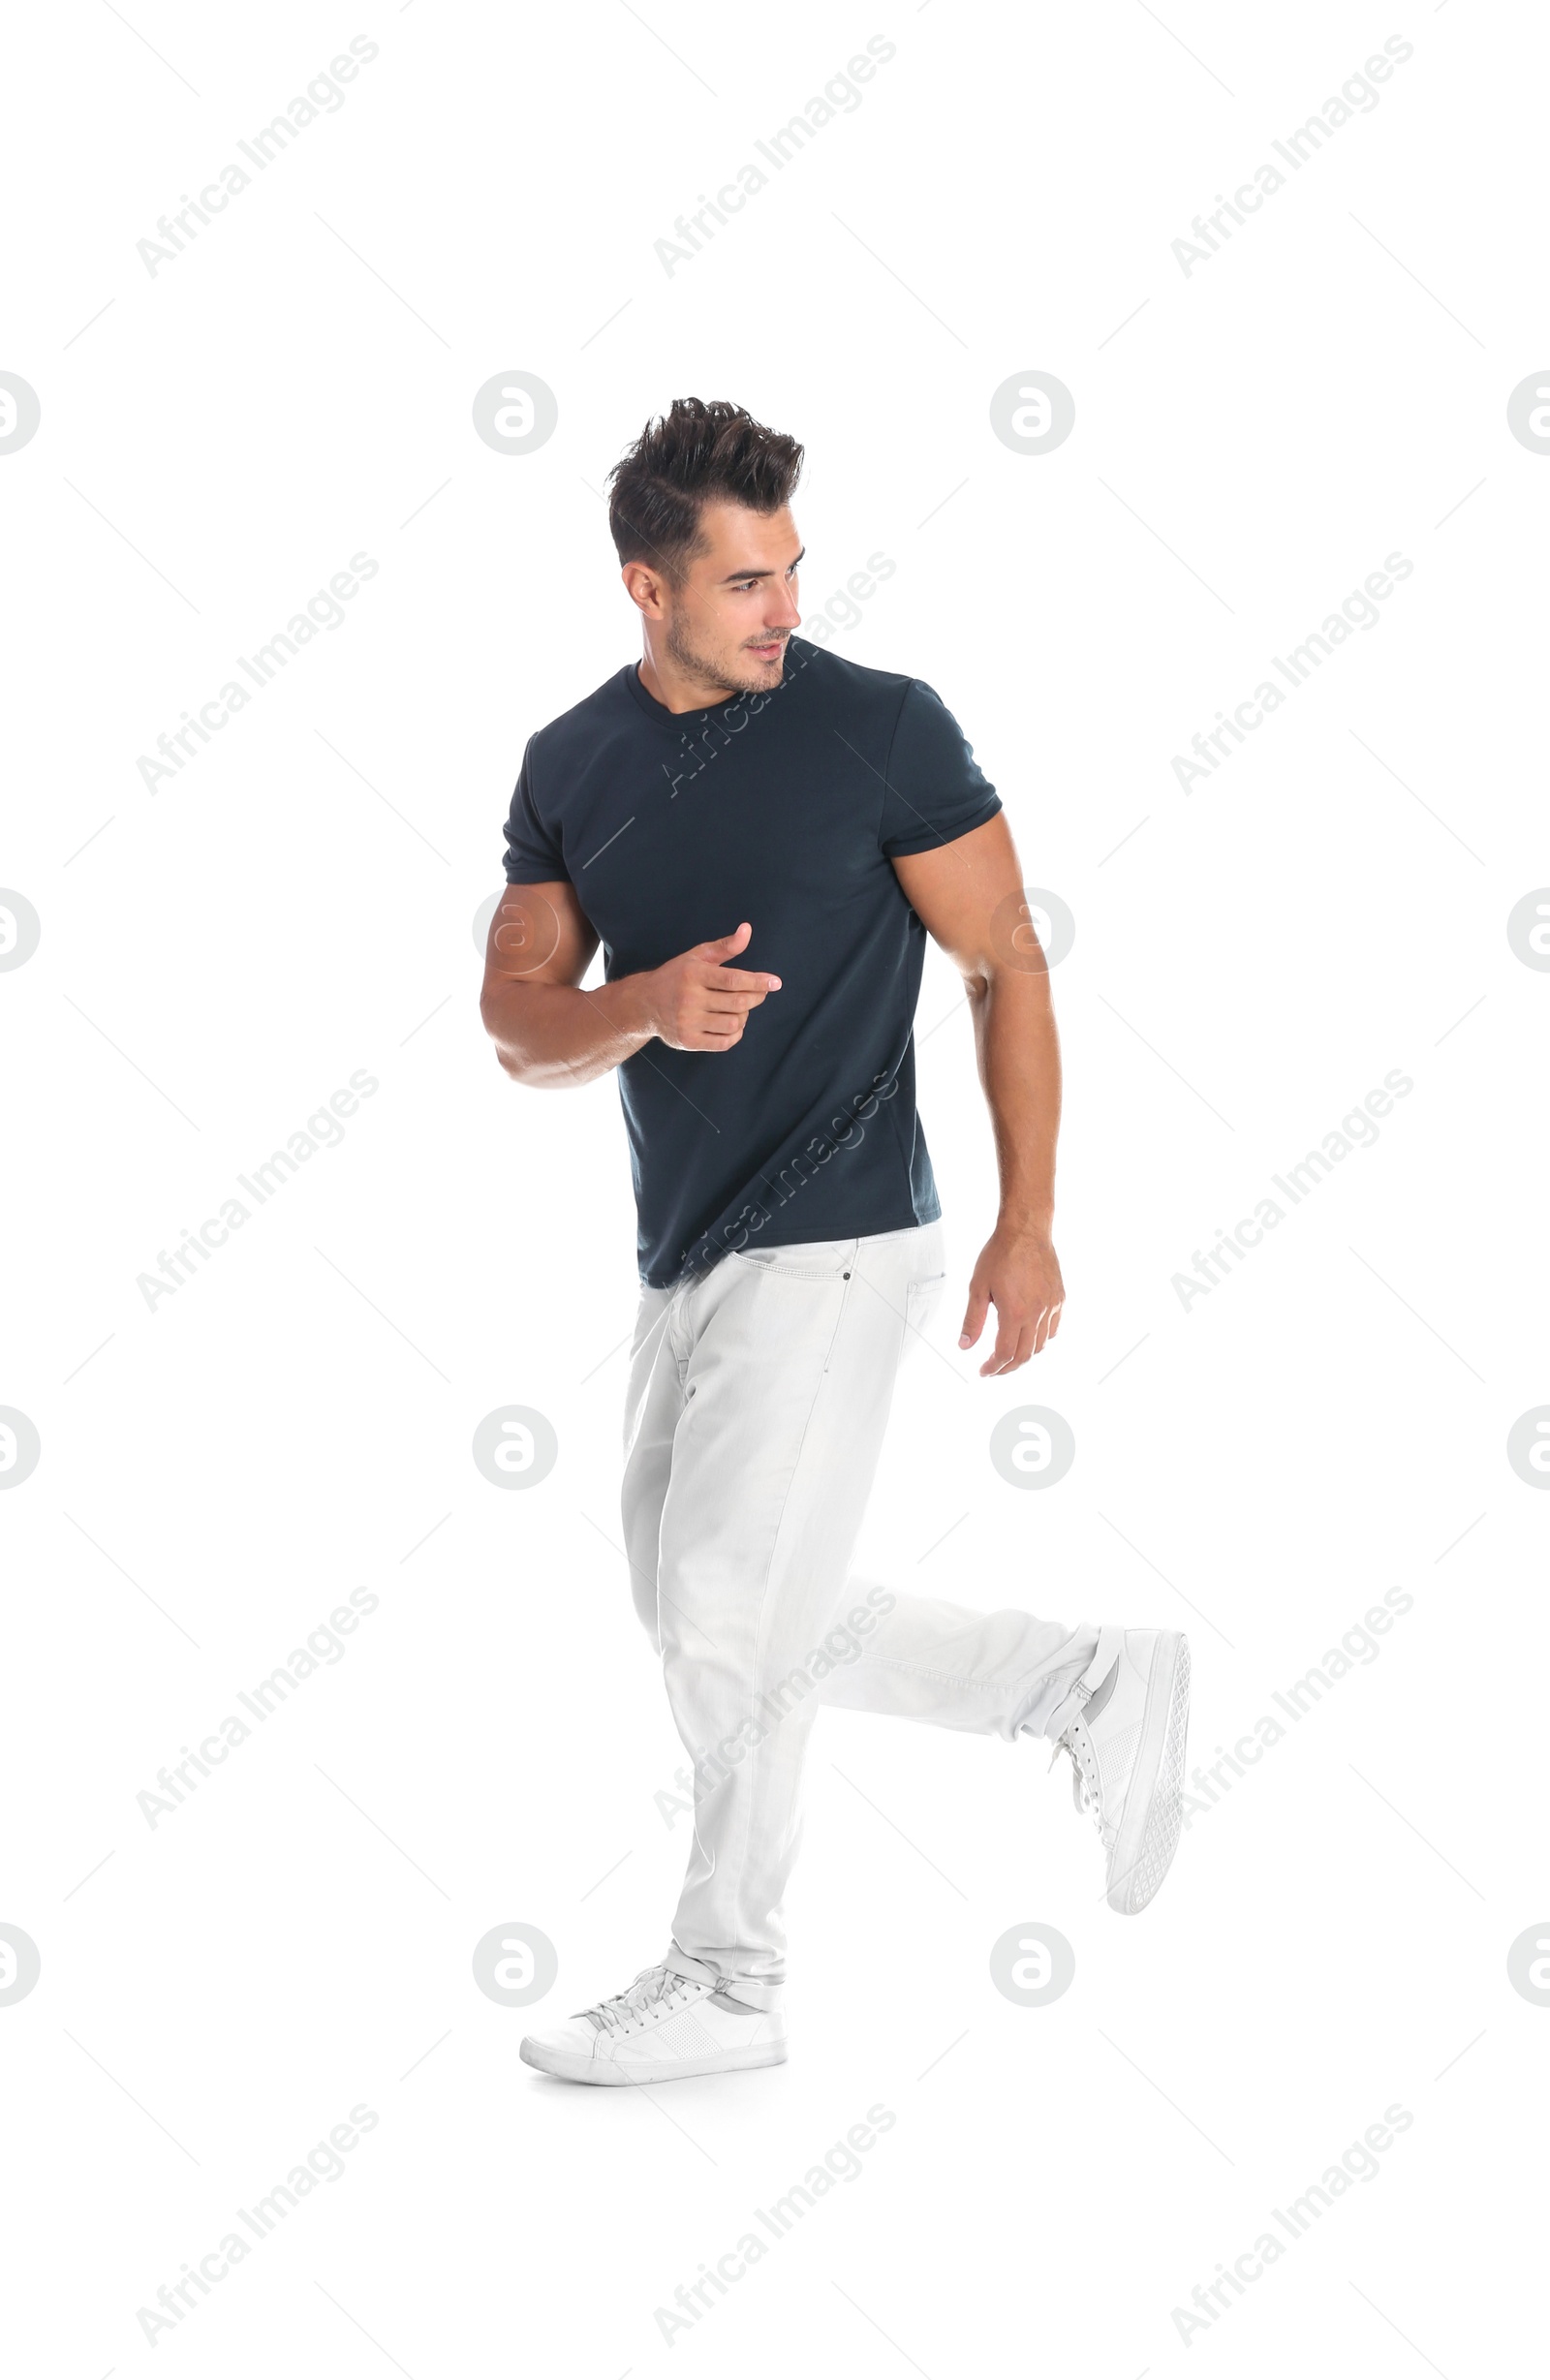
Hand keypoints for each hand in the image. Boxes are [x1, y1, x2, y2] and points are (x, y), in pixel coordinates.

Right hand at [638, 921, 780, 1051]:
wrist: (644, 1004)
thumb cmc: (677, 976)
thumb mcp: (697, 956)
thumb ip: (725, 946)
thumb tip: (747, 930)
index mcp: (693, 974)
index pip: (733, 979)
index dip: (757, 981)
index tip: (776, 982)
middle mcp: (689, 999)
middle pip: (738, 1003)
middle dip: (756, 997)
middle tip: (759, 993)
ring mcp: (688, 1022)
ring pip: (734, 1023)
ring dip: (744, 1016)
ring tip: (739, 1008)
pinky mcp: (688, 1041)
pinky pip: (725, 1042)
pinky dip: (736, 1034)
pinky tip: (732, 1024)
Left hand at [958, 1226, 1063, 1373]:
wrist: (1026, 1231)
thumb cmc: (1001, 1254)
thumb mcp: (978, 1287)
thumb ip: (972, 1320)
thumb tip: (965, 1345)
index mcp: (1014, 1313)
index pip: (1005, 1354)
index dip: (993, 1368)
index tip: (984, 1371)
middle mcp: (1036, 1313)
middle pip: (1024, 1355)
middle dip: (1008, 1367)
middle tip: (994, 1369)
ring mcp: (1051, 1306)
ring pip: (1041, 1345)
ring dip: (1024, 1355)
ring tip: (1009, 1354)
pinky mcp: (1059, 1298)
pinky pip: (1052, 1329)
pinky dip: (1041, 1339)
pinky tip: (1029, 1336)